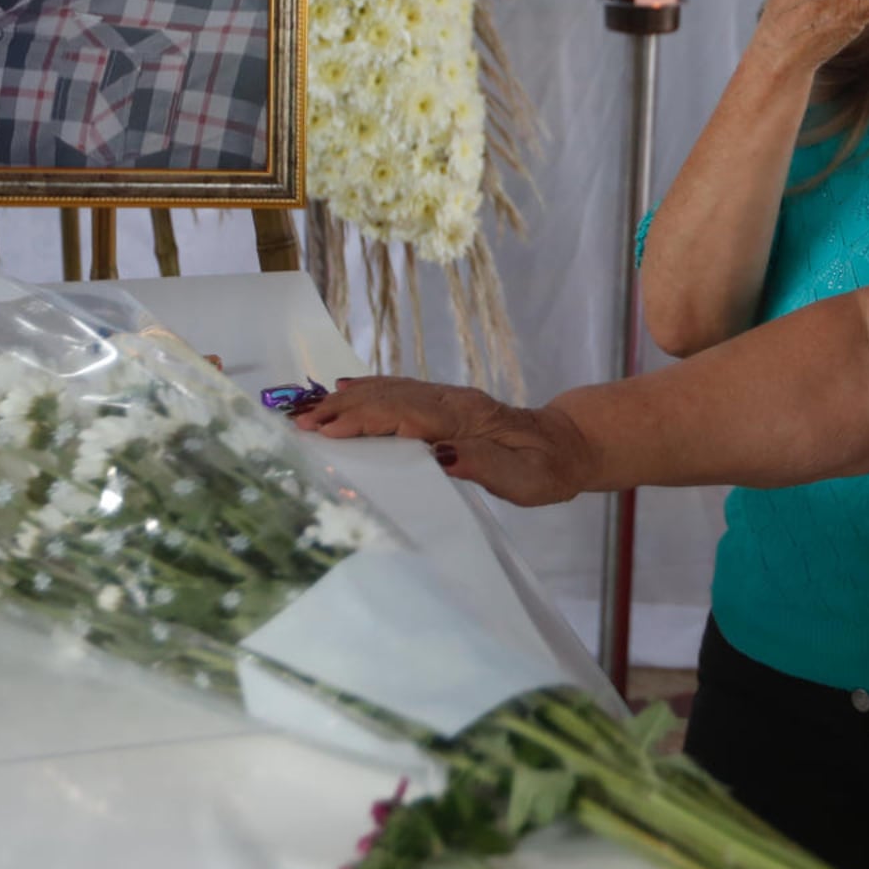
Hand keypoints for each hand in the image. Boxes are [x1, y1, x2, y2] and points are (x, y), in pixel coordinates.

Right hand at [294, 377, 599, 507]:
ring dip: (348, 400)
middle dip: (342, 410)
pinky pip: (401, 392)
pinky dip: (370, 390)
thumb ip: (484, 466)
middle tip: (298, 423)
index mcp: (468, 420)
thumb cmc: (548, 468)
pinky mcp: (447, 406)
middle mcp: (453, 402)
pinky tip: (346, 391)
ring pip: (391, 392)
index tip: (326, 430)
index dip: (364, 421)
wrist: (570, 445)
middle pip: (389, 399)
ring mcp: (449, 400)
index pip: (406, 416)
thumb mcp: (526, 479)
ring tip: (308, 411)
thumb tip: (441, 455)